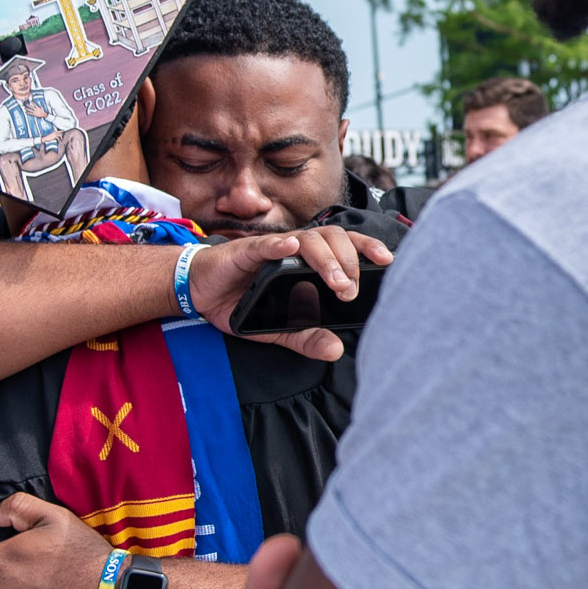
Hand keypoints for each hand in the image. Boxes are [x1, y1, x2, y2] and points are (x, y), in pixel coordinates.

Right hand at [184, 227, 392, 363]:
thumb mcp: (278, 328)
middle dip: (348, 262)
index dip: (367, 247)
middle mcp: (294, 249)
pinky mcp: (246, 252)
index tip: (388, 260)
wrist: (199, 293)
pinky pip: (265, 245)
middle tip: (351, 291)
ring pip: (306, 240)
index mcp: (307, 262)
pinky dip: (279, 245)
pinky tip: (290, 247)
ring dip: (324, 258)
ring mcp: (271, 248)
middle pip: (332, 239)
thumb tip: (336, 349)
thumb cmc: (241, 302)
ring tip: (335, 280)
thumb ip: (306, 337)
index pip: (345, 245)